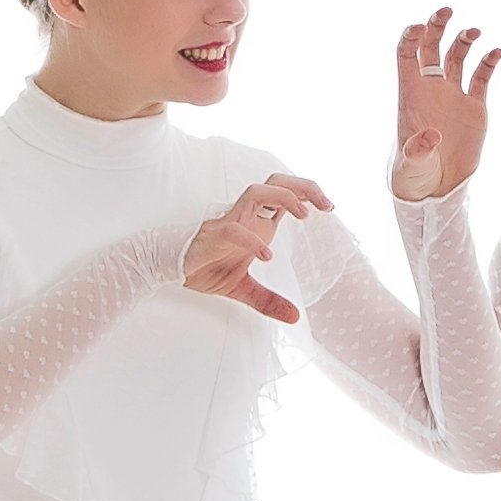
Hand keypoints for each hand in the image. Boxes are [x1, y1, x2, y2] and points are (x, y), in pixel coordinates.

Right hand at [184, 172, 334, 324]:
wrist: (171, 270)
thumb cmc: (205, 269)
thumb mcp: (243, 290)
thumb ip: (268, 301)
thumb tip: (295, 318)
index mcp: (256, 223)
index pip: (285, 196)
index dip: (307, 194)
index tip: (329, 207)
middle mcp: (245, 216)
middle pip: (276, 182)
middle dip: (303, 186)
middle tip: (327, 204)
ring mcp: (229, 221)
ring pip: (256, 192)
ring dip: (283, 198)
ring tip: (304, 214)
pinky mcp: (213, 235)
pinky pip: (234, 229)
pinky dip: (252, 240)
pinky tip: (267, 256)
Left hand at [391, 9, 500, 199]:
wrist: (438, 187)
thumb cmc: (415, 175)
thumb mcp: (412, 166)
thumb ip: (417, 151)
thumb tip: (429, 137)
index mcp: (410, 95)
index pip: (406, 56)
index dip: (410, 38)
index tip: (418, 26)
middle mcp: (431, 89)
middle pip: (430, 46)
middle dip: (436, 26)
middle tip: (446, 10)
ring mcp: (453, 94)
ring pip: (457, 56)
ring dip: (464, 40)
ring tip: (474, 32)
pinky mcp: (474, 105)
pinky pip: (482, 76)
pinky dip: (489, 62)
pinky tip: (496, 52)